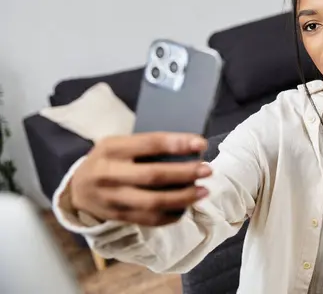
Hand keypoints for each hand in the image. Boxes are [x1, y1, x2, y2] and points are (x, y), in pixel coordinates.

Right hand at [70, 132, 211, 225]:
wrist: (76, 188)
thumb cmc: (107, 159)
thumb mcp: (117, 144)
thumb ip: (145, 146)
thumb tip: (187, 147)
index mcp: (112, 148)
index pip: (150, 144)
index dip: (177, 143)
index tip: (201, 143)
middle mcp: (109, 174)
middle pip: (153, 175)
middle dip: (185, 173)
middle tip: (207, 170)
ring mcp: (112, 199)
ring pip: (152, 202)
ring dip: (183, 198)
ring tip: (203, 191)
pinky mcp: (117, 217)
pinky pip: (148, 220)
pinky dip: (170, 215)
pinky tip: (186, 207)